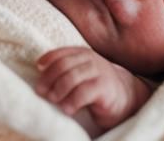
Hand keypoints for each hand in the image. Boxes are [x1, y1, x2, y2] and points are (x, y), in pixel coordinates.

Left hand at [35, 47, 151, 131]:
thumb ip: (65, 71)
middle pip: (63, 65)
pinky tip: (67, 109)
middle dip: (49, 79)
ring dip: (58, 90)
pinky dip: (72, 101)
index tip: (38, 70)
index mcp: (82, 54)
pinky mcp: (105, 88)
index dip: (47, 61)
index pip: (60, 53)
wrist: (126, 96)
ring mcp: (99, 72)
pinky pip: (84, 93)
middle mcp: (90, 60)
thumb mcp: (80, 74)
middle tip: (41, 92)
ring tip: (52, 100)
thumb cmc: (96, 86)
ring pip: (72, 77)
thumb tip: (40, 79)